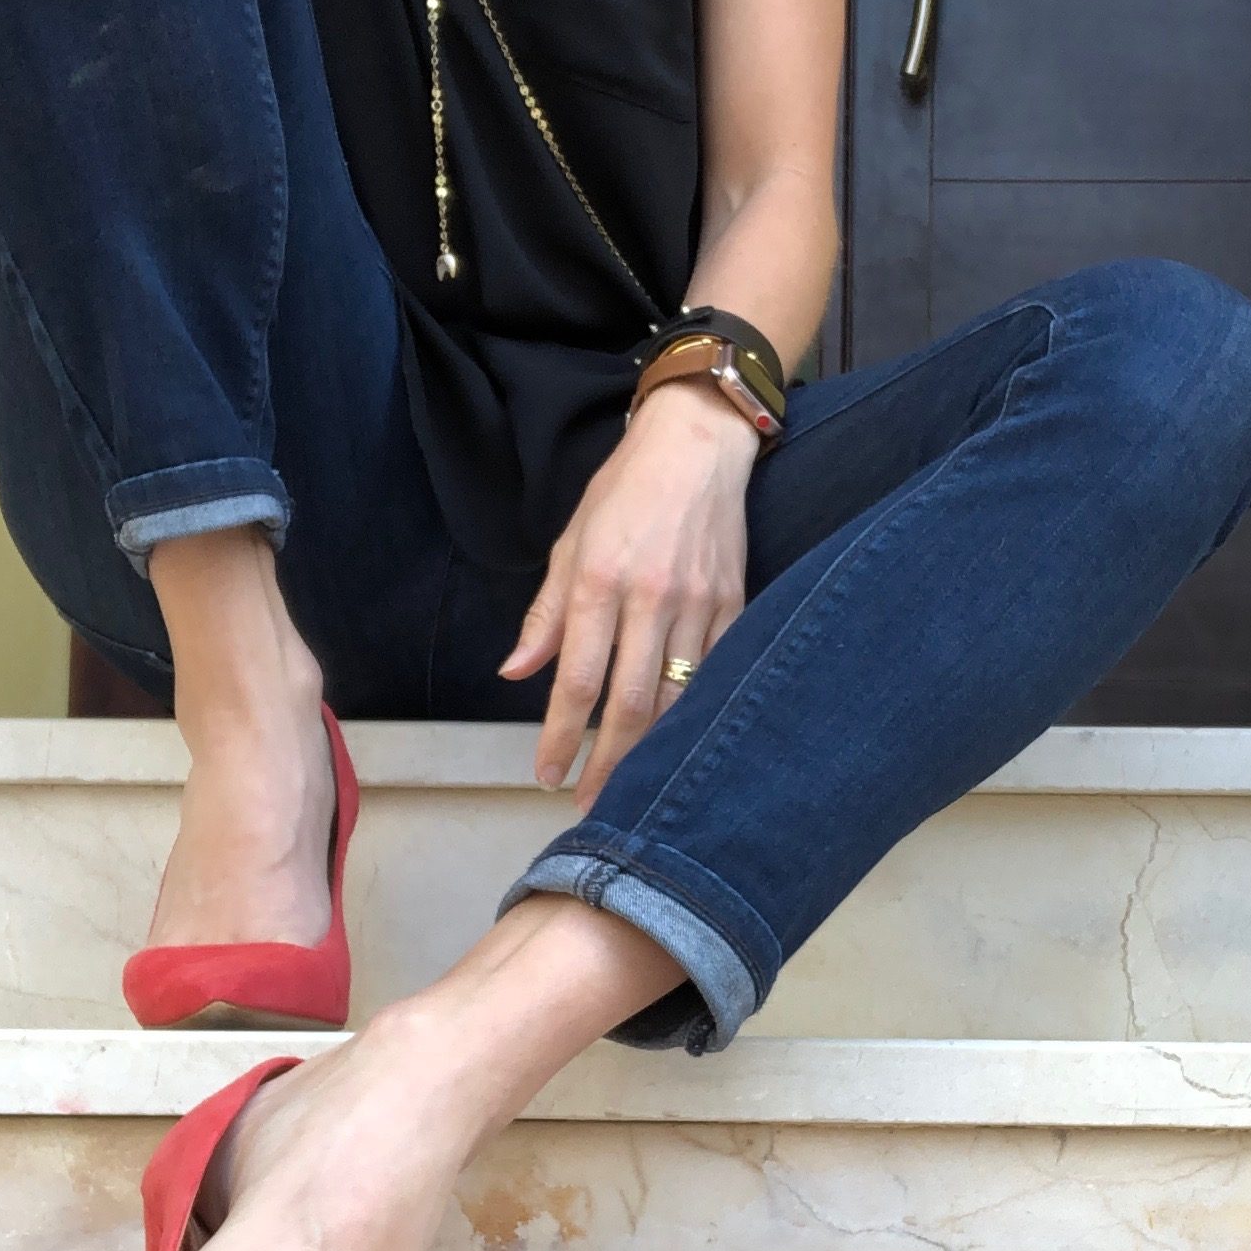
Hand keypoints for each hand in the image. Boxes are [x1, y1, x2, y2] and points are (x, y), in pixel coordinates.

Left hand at [501, 382, 759, 803]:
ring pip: (678, 699)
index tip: (547, 775)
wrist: (700, 444)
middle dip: (607, 764)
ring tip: (630, 788)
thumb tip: (515, 671)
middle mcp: (650, 599)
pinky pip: (716, 674)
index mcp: (600, 582)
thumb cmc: (626, 490)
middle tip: (588, 806)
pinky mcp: (734, 606)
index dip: (561, 737)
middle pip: (630, 705)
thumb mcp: (571, 541)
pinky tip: (680, 745)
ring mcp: (699, 606)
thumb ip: (546, 612)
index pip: (577, 680)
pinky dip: (696, 715)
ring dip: (651, 752)